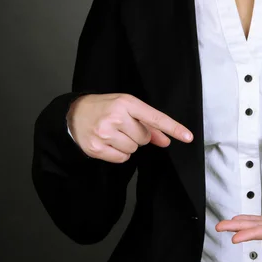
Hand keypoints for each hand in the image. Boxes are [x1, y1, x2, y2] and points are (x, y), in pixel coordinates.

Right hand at [67, 93, 192, 162]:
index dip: (173, 128)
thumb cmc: (105, 108)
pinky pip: (122, 158)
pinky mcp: (96, 148)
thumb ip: (148, 123)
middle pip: (145, 138)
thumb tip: (166, 140)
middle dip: (139, 135)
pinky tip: (109, 143)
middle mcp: (116, 117)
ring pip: (134, 149)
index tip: (188, 137)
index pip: (155, 117)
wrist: (73, 114)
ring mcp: (105, 133)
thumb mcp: (127, 108)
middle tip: (124, 127)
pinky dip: (119, 153)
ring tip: (114, 134)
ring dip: (128, 145)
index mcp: (126, 103)